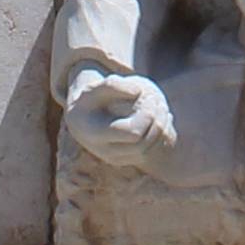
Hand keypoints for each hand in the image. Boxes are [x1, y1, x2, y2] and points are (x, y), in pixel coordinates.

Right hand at [61, 66, 178, 164]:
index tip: (149, 96)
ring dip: (161, 127)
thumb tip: (138, 91)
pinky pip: (150, 151)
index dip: (147, 115)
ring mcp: (118, 159)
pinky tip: (163, 116)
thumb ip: (113, 85)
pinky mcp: (127, 159)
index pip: (133, 132)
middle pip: (142, 143)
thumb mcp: (95, 88)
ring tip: (162, 105)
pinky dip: (160, 134)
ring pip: (148, 149)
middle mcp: (106, 152)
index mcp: (97, 135)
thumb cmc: (90, 101)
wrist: (81, 122)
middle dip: (156, 120)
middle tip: (158, 99)